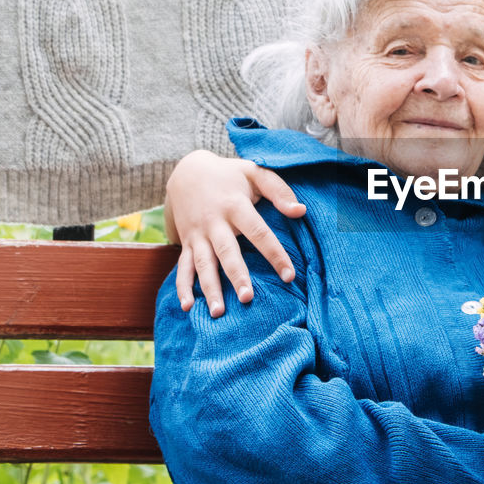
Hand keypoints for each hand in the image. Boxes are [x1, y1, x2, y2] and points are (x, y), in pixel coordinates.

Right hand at [165, 149, 305, 315]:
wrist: (186, 171)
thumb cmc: (229, 175)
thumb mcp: (254, 172)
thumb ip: (278, 190)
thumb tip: (301, 211)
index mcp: (235, 206)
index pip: (259, 233)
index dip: (274, 254)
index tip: (289, 276)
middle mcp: (214, 223)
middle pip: (227, 252)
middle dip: (236, 276)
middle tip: (248, 299)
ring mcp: (197, 235)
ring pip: (203, 265)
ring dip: (209, 288)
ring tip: (218, 312)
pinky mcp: (186, 243)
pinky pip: (182, 268)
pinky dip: (183, 287)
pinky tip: (187, 306)